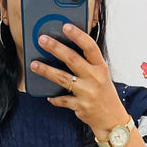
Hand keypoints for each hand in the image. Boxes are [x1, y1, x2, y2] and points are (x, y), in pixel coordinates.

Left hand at [31, 22, 127, 137]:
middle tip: (42, 40)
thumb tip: (67, 49)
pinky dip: (55, 98)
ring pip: (63, 78)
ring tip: (34, 65)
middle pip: (72, 59)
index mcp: (101, 67)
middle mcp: (94, 78)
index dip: (77, 35)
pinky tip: (48, 95)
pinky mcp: (80, 106)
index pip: (90, 47)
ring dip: (47, 71)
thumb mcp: (101, 75)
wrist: (111, 119)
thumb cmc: (104, 94)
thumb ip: (88, 63)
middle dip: (56, 48)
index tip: (65, 26)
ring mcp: (87, 93)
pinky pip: (63, 100)